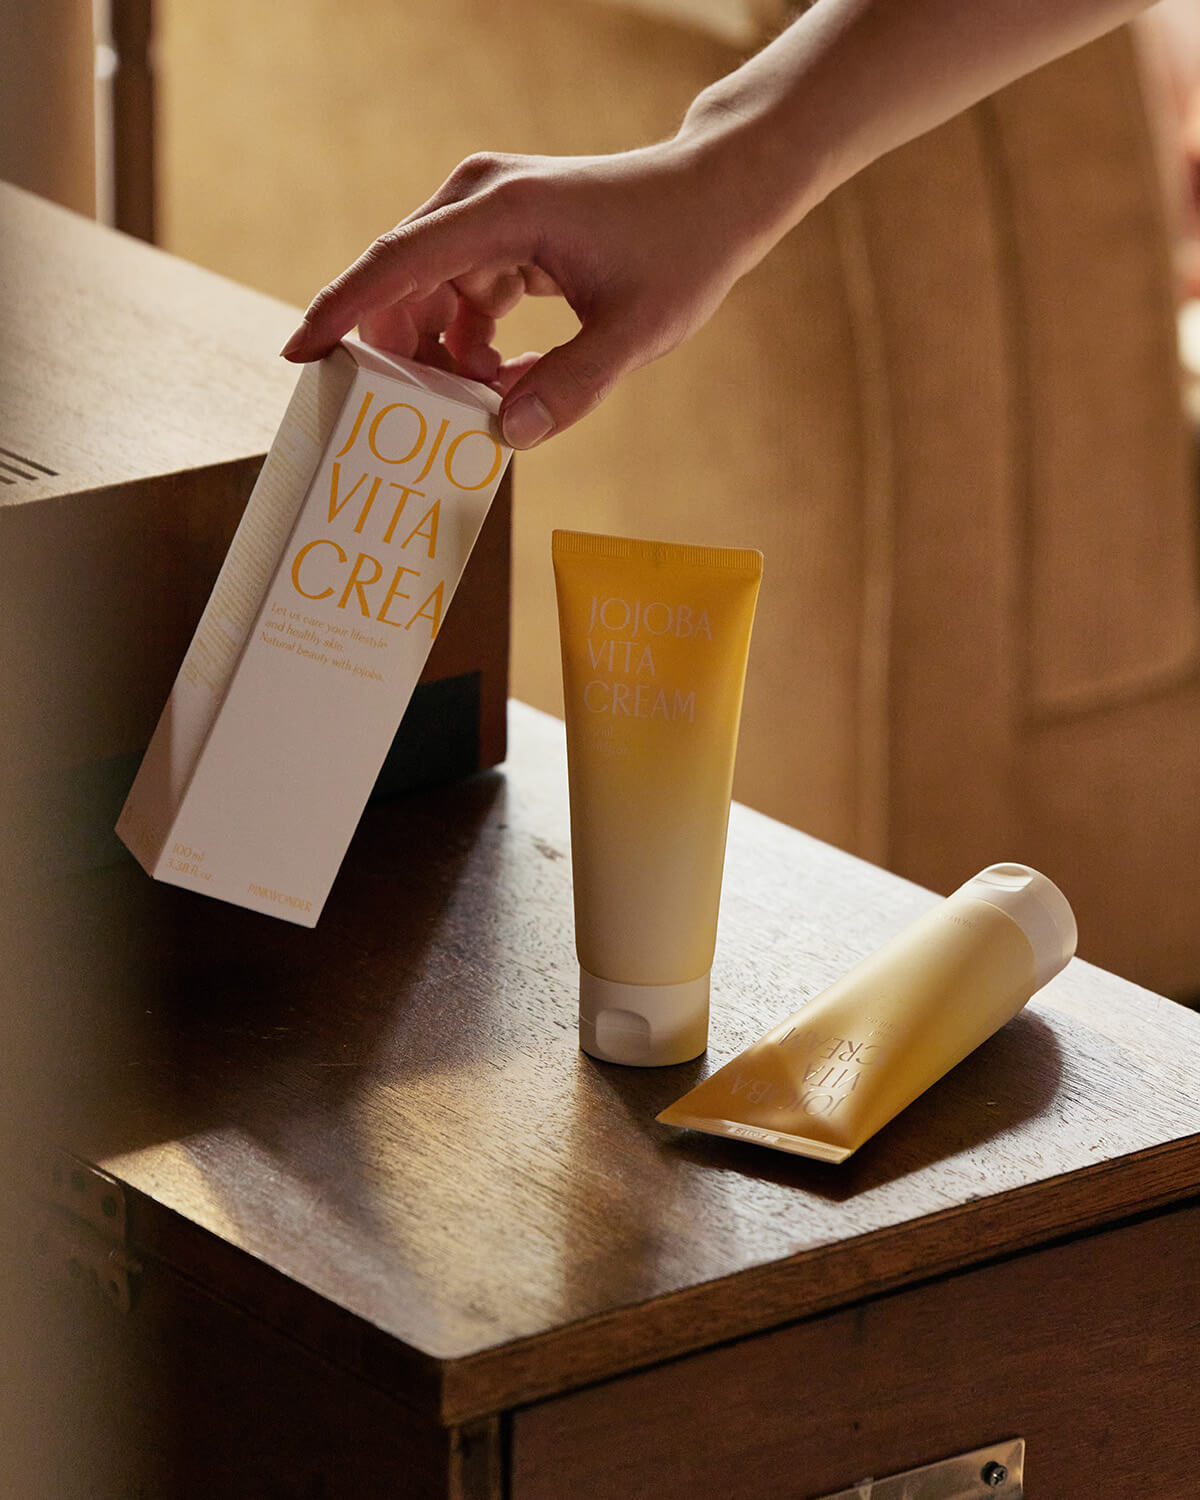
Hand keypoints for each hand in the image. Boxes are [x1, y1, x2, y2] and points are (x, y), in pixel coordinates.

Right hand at [279, 136, 765, 448]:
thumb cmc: (682, 251)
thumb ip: (572, 387)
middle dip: (406, 361)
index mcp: (501, 210)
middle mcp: (479, 201)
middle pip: (401, 288)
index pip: (395, 263)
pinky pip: (459, 303)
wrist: (714, 197)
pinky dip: (474, 350)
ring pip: (427, 301)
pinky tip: (513, 379)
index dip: (341, 310)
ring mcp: (485, 216)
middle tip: (424, 424)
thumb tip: (506, 437)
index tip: (298, 357)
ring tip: (493, 403)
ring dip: (447, 362)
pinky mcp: (498, 236)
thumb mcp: (638, 332)